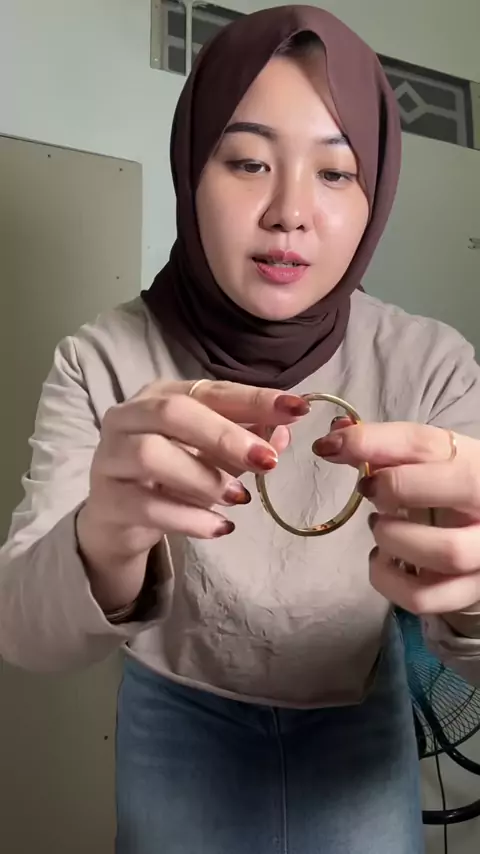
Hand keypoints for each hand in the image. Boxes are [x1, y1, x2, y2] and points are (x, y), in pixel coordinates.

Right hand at [77, 379, 308, 610]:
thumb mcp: (213, 456)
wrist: (119, 520)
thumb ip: (245, 442)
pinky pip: (146, 505)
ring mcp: (110, 457)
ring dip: (204, 477)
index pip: (210, 390)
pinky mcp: (106, 500)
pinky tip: (220, 527)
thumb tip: (283, 434)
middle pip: (172, 413)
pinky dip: (189, 518)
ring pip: (151, 455)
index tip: (297, 409)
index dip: (254, 399)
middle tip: (268, 461)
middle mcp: (128, 417)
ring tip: (239, 498)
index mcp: (159, 395)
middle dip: (225, 436)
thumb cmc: (171, 476)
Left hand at [313, 421, 479, 615]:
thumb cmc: (448, 488)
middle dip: (398, 487)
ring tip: (380, 528)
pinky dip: (389, 580)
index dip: (372, 442)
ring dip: (394, 538)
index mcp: (478, 466)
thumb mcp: (426, 460)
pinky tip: (382, 560)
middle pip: (460, 488)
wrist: (478, 529)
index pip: (428, 444)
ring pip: (447, 552)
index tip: (332, 447)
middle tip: (369, 489)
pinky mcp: (467, 592)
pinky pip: (424, 598)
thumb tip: (332, 440)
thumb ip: (383, 447)